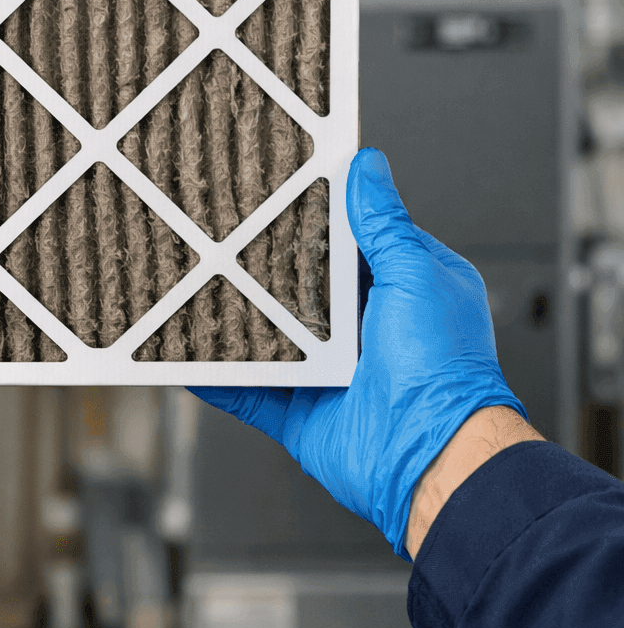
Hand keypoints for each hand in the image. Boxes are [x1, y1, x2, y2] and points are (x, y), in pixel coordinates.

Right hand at [190, 147, 529, 559]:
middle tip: (216, 230)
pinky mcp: (298, 411)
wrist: (430, 459)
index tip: (275, 190)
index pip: (348, 241)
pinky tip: (183, 355)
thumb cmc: (443, 371)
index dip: (314, 216)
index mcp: (399, 291)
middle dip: (261, 266)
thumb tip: (369, 168)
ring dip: (232, 318)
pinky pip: (244, 390)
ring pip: (266, 336)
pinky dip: (214, 377)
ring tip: (191, 285)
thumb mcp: (416, 275)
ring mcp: (327, 372)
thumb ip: (385, 224)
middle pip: (297, 287)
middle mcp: (362, 330)